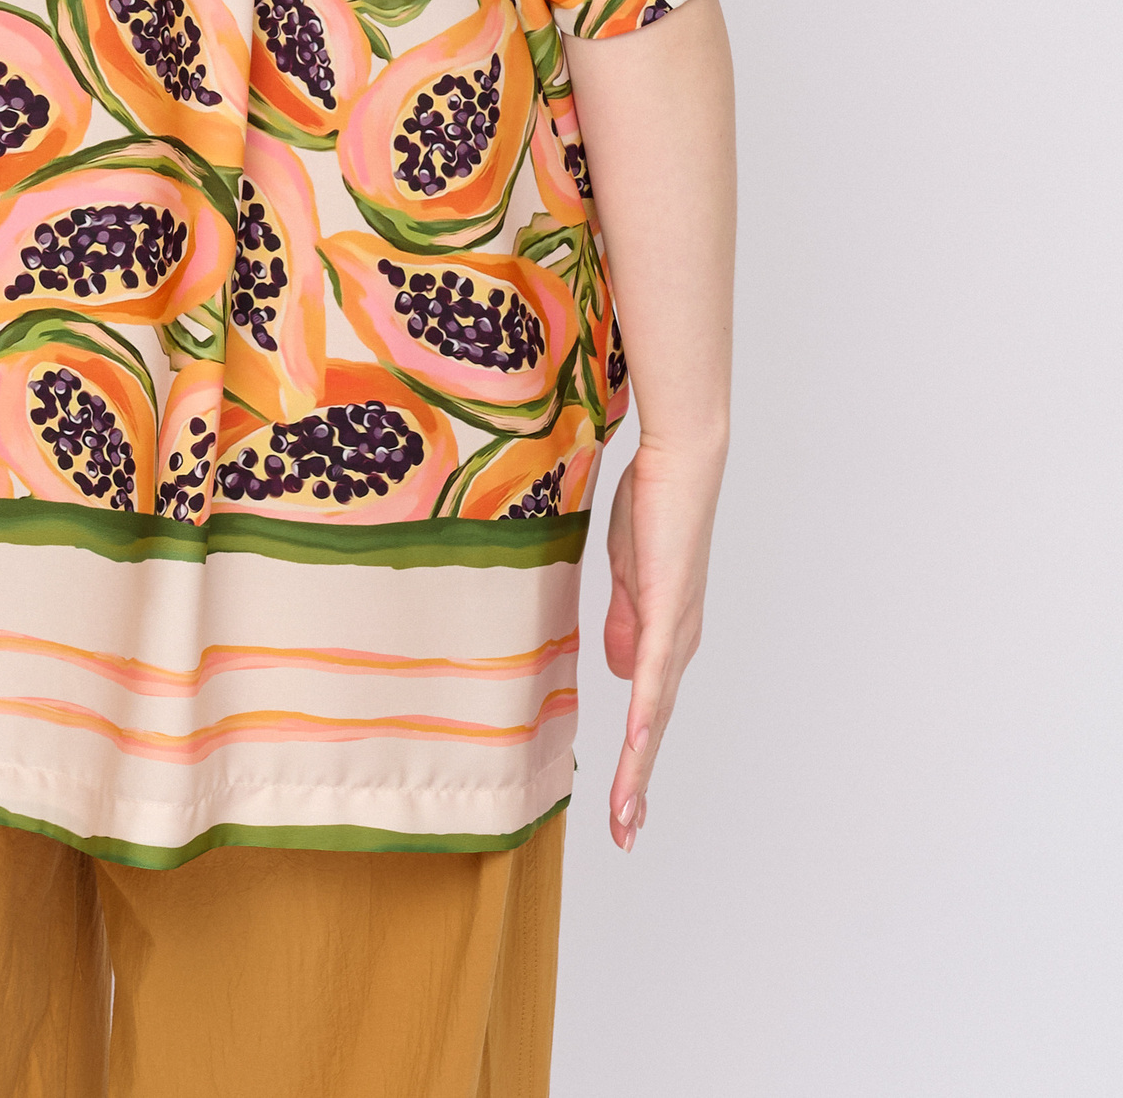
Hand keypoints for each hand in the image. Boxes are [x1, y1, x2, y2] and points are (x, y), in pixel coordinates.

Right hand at [602, 437, 723, 849]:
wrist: (680, 464)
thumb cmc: (655, 508)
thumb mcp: (629, 576)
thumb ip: (625, 623)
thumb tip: (619, 671)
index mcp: (666, 636)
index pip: (650, 712)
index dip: (638, 761)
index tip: (626, 808)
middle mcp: (679, 644)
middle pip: (656, 728)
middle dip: (639, 784)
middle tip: (625, 835)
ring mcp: (676, 631)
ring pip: (656, 714)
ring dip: (641, 767)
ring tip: (627, 815)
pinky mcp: (669, 610)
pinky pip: (654, 671)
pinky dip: (646, 710)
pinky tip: (640, 743)